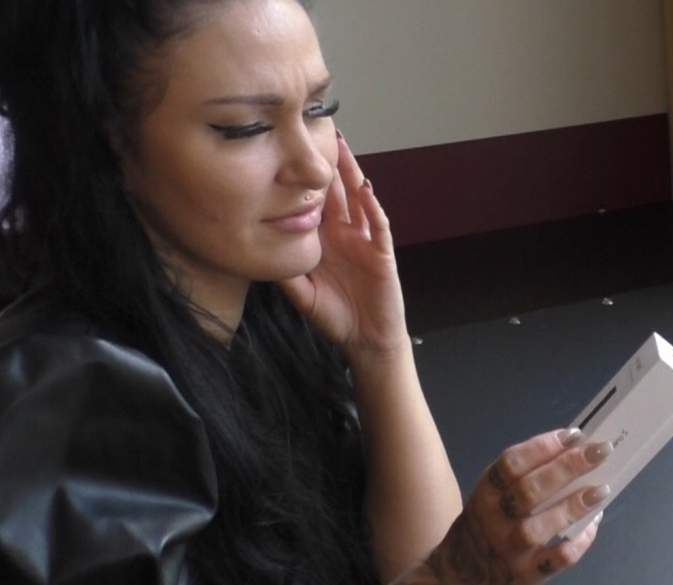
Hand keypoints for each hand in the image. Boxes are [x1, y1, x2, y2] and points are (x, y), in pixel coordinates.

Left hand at [280, 130, 408, 356]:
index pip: (313, 202)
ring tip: (342, 145)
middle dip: (326, 162)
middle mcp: (345, 234)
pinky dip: (372, 206)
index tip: (286, 152)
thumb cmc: (335, 317)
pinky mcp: (382, 253)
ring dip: (351, 172)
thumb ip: (286, 274)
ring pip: (358, 198)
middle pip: (335, 191)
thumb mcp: (302, 295)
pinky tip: (365, 188)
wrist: (365, 340)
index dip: (303, 178)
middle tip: (315, 129)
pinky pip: (378, 225)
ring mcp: (365, 240)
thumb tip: (258, 250)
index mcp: (325, 240)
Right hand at [422, 429, 611, 584]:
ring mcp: (510, 550)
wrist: (462, 572)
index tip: (573, 434)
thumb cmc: (486, 521)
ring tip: (602, 488)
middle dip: (568, 467)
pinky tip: (594, 522)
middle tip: (600, 451)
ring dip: (576, 505)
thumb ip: (522, 474)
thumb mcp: (491, 492)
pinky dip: (581, 540)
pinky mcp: (527, 575)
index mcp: (486, 492)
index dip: (543, 446)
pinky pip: (559, 558)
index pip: (511, 463)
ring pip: (543, 526)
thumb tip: (571, 450)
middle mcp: (494, 520)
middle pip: (530, 489)